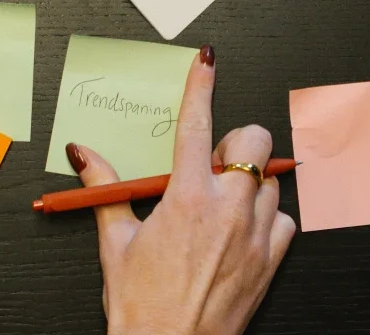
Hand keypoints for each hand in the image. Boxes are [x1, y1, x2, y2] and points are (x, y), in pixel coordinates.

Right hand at [67, 46, 296, 334]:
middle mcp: (228, 210)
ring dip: (250, 183)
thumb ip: (106, 190)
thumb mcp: (115, 244)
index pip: (198, 125)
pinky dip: (267, 218)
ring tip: (222, 208)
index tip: (207, 62)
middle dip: (236, 143)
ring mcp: (255, 234)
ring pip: (271, 178)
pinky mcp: (272, 260)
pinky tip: (242, 233)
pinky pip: (284, 219)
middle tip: (213, 167)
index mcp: (187, 199)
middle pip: (254, 140)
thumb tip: (85, 155)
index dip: (201, 86)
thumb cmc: (141, 307)